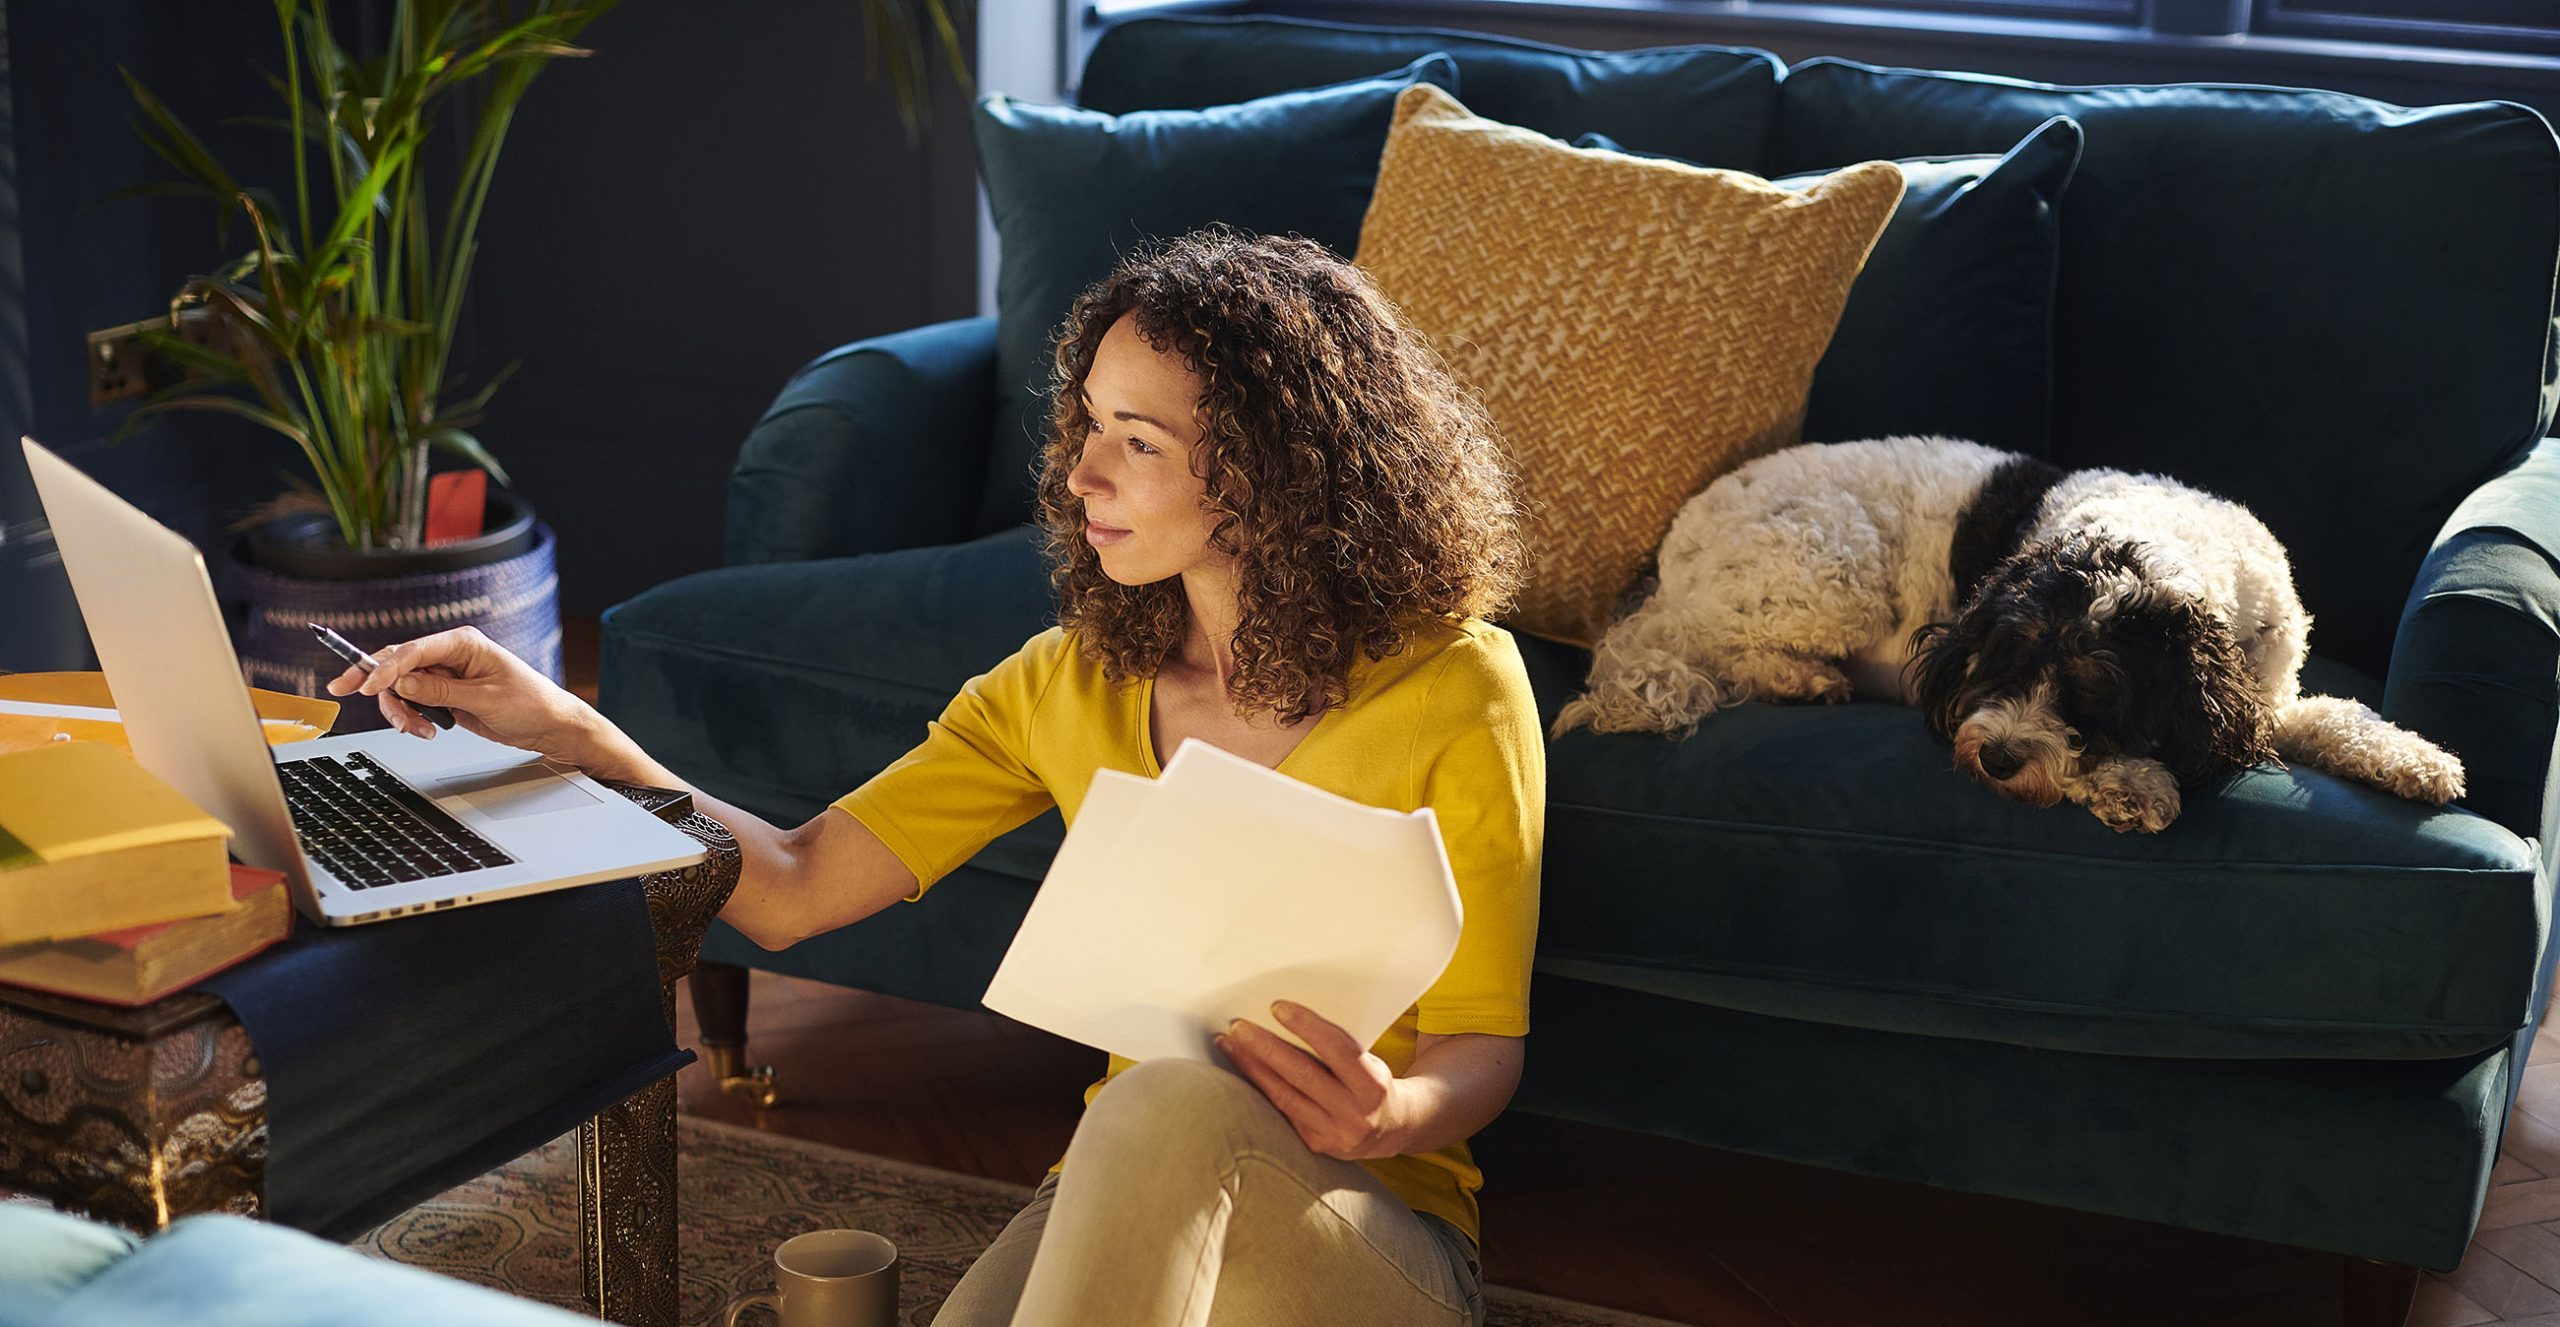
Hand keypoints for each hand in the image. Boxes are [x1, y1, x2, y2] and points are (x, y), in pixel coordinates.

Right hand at [323, 625, 598, 765]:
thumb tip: (403, 683)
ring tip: (417, 730)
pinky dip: (410, 717)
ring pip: (399, 687)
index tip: (364, 685)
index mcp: (463, 643)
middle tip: (346, 693)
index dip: (384, 667)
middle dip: (375, 682)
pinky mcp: (444, 694)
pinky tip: (424, 730)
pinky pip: (412, 701)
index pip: (413, 650)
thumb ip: (442, 691)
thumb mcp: (486, 699)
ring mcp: (444, 675)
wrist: (549, 725)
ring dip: (399, 709)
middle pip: (396, 663)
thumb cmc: (531, 703)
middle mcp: (450, 654)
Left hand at [1216, 999, 1408, 1160]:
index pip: (1337, 1050)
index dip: (1307, 1027)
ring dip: (1252, 1068)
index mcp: (1373, 1086)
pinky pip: (1280, 1113)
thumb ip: (1337, 1049)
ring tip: (1228, 1044)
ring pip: (1284, 1096)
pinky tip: (1239, 1071)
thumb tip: (1286, 1018)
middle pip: (1302, 1075)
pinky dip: (1257, 1089)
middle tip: (1238, 1026)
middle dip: (1266, 1048)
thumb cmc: (1372, 1082)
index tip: (1277, 1007)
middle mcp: (1354, 1113)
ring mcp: (1332, 1134)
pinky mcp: (1314, 1145)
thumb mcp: (1369, 1063)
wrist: (1391, 1128)